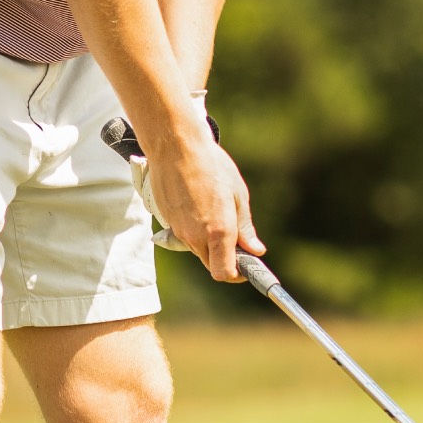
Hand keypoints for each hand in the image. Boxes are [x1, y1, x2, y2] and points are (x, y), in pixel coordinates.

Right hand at [143, 121, 263, 282]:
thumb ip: (245, 227)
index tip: (247, 266)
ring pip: (198, 250)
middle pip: (211, 265)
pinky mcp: (167, 221)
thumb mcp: (237, 195)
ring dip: (209, 243)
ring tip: (216, 212)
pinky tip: (199, 204)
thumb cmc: (211, 166)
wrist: (175, 147)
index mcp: (219, 231)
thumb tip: (255, 249)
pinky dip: (194, 229)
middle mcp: (196, 237)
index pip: (225, 273)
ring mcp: (179, 230)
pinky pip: (184, 235)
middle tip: (236, 240)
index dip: (237, 275)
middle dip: (225, 259)